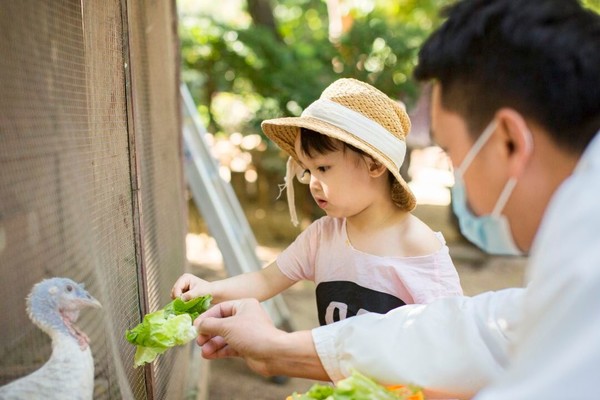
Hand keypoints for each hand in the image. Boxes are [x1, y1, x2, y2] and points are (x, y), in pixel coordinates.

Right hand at [171, 273, 210, 300]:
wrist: (213, 293)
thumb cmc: (207, 290)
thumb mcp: (198, 292)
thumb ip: (188, 295)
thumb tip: (180, 300)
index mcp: (185, 278)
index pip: (176, 288)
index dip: (177, 296)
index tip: (182, 303)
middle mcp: (182, 281)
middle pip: (174, 292)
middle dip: (178, 299)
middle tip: (184, 305)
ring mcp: (182, 287)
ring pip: (175, 296)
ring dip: (180, 301)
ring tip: (186, 304)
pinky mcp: (183, 292)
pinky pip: (178, 299)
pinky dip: (181, 302)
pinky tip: (187, 304)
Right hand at [194, 298, 329, 379]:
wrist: (273, 354)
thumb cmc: (252, 334)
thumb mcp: (227, 326)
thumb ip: (210, 325)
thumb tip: (198, 325)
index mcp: (244, 305)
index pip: (220, 308)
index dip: (207, 317)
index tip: (195, 326)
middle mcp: (245, 317)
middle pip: (221, 323)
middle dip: (209, 332)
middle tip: (198, 340)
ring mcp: (246, 333)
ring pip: (224, 337)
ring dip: (212, 344)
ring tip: (203, 351)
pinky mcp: (246, 346)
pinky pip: (229, 347)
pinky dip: (219, 351)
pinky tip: (208, 355)